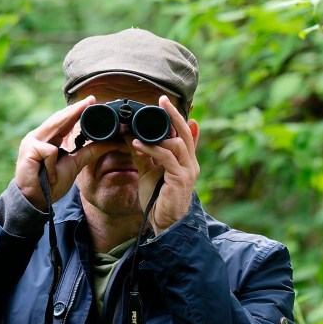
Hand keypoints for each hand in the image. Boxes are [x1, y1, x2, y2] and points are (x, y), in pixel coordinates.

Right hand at [14, 96, 97, 209]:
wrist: (37, 199)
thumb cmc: (52, 182)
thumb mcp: (75, 164)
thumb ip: (89, 152)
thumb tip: (109, 142)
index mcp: (49, 138)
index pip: (65, 121)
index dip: (77, 111)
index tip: (91, 102)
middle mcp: (39, 136)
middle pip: (59, 118)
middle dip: (75, 109)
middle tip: (91, 100)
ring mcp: (32, 140)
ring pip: (56, 129)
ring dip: (65, 135)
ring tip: (75, 129)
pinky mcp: (29, 149)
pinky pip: (51, 152)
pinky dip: (53, 165)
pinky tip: (49, 175)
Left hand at [131, 96, 200, 234]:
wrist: (163, 222)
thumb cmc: (158, 199)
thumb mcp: (149, 171)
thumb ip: (145, 154)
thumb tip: (132, 135)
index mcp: (185, 161)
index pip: (186, 134)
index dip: (178, 117)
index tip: (164, 102)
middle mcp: (190, 164)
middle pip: (186, 133)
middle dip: (174, 115)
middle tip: (161, 100)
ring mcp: (188, 172)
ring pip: (177, 143)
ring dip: (155, 137)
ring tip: (135, 135)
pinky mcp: (180, 179)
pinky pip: (167, 158)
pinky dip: (151, 149)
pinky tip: (137, 145)